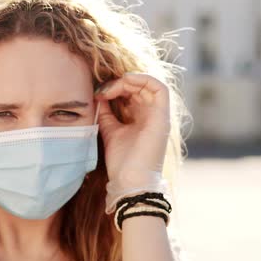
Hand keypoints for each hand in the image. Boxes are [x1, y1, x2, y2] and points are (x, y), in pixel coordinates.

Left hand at [94, 72, 170, 211]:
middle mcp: (152, 115)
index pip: (132, 93)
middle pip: (139, 87)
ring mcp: (158, 115)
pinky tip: (125, 82)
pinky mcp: (162, 117)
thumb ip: (107, 113)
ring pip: (148, 84)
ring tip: (110, 89)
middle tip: (101, 91)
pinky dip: (143, 79)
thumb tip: (98, 95)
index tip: (98, 93)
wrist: (130, 181)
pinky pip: (160, 88)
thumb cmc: (121, 162)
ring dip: (128, 81)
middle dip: (118, 84)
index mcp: (141, 119)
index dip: (115, 87)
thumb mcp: (110, 131)